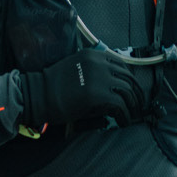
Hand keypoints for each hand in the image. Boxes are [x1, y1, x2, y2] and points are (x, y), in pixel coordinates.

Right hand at [19, 48, 153, 129]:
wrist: (38, 94)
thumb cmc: (53, 85)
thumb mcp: (76, 68)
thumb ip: (95, 72)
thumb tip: (113, 86)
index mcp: (93, 54)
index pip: (121, 64)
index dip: (129, 79)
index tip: (132, 89)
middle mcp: (99, 62)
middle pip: (128, 78)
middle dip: (136, 93)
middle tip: (138, 105)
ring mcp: (100, 77)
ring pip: (127, 92)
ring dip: (133, 106)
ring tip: (132, 115)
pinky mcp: (99, 94)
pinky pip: (121, 106)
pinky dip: (125, 115)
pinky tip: (123, 122)